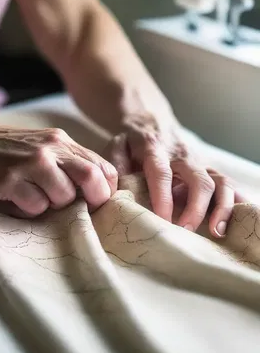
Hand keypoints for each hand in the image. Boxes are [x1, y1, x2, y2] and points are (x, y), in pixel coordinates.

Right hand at [0, 124, 117, 216]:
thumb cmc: (4, 149)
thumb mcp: (41, 146)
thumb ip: (66, 161)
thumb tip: (92, 189)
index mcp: (60, 140)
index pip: (102, 165)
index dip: (106, 188)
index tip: (95, 200)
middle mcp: (50, 148)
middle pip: (91, 177)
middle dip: (93, 199)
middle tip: (79, 209)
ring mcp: (30, 163)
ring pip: (63, 197)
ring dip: (53, 206)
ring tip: (35, 197)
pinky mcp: (11, 180)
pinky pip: (36, 207)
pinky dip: (29, 210)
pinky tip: (16, 199)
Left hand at [105, 112, 245, 237]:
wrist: (151, 122)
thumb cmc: (132, 140)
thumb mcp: (117, 146)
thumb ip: (115, 164)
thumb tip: (117, 189)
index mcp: (155, 150)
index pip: (161, 173)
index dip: (163, 197)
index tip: (163, 220)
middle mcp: (182, 156)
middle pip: (199, 180)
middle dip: (196, 207)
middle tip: (186, 230)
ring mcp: (199, 162)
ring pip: (220, 182)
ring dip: (222, 207)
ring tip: (216, 231)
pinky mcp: (208, 168)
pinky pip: (229, 183)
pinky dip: (236, 201)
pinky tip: (236, 221)